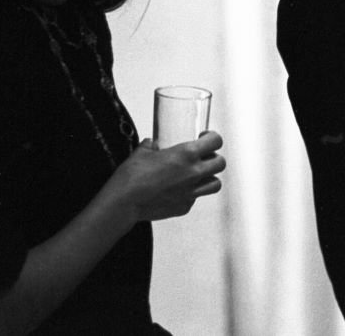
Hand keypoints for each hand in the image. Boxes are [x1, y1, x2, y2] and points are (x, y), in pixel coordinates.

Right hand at [106, 131, 225, 222]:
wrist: (124, 203)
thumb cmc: (131, 176)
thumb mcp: (141, 152)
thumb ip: (150, 145)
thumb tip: (153, 143)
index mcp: (186, 154)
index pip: (215, 141)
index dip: (213, 137)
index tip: (206, 137)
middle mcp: (193, 173)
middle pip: (221, 163)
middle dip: (214, 157)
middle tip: (204, 156)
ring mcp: (191, 192)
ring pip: (215, 184)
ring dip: (209, 177)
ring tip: (197, 174)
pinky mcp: (185, 207)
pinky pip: (196, 198)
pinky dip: (192, 193)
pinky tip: (179, 189)